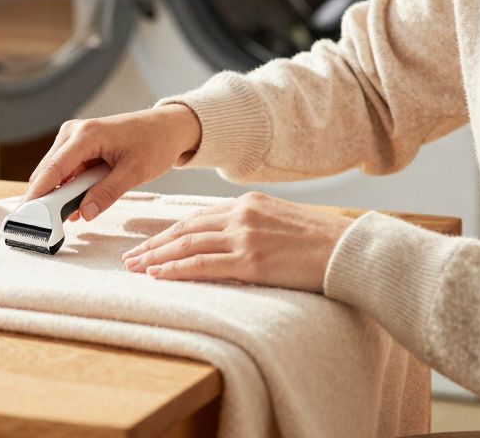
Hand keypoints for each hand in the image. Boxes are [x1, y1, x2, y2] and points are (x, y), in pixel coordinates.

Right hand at [22, 104, 202, 221]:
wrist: (168, 127)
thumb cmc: (155, 142)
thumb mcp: (135, 172)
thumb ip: (107, 193)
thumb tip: (85, 213)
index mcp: (86, 135)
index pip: (53, 168)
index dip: (38, 194)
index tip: (27, 216)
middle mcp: (74, 132)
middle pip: (48, 172)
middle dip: (47, 199)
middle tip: (49, 227)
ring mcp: (74, 138)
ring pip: (54, 174)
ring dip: (60, 195)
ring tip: (70, 215)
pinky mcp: (78, 147)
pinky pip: (66, 172)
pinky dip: (69, 189)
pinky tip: (78, 206)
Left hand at [121, 191, 352, 292]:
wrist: (348, 249)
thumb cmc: (321, 239)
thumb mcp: (282, 219)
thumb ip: (254, 223)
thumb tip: (232, 237)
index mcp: (248, 203)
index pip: (198, 217)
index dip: (171, 231)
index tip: (151, 242)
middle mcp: (241, 215)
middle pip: (186, 229)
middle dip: (155, 244)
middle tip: (131, 257)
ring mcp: (244, 237)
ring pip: (187, 246)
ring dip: (157, 257)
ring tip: (136, 268)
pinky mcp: (251, 261)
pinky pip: (203, 266)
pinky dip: (176, 270)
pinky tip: (158, 276)